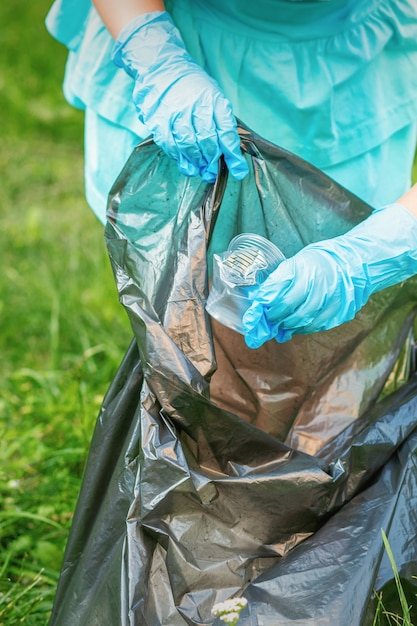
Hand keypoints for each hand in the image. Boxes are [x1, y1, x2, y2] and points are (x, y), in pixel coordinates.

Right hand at [112, 11, 248, 182]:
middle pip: (208, 141)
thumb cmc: (192, 86)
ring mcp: (177, 111)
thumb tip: (228, 151)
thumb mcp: (213, 96)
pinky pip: (170, 143)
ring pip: (189, 144)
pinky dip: (178, 156)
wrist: (162, 65)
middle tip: (212, 173)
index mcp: (214, 100)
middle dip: (212, 162)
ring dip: (196, 162)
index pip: (227, 132)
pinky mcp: (159, 118)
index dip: (233, 155)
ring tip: (199, 170)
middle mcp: (197, 105)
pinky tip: (183, 162)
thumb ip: (220, 121)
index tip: (238, 172)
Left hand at [242, 203, 416, 347]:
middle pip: (288, 308)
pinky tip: (298, 325)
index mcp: (303, 268)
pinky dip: (303, 328)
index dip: (264, 305)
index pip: (276, 291)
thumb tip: (260, 300)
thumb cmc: (320, 262)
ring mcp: (330, 299)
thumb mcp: (297, 262)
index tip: (255, 312)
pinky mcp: (339, 311)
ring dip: (287, 325)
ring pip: (302, 320)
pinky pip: (316, 325)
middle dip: (274, 317)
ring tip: (281, 324)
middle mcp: (317, 283)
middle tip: (267, 321)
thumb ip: (280, 280)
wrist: (354, 263)